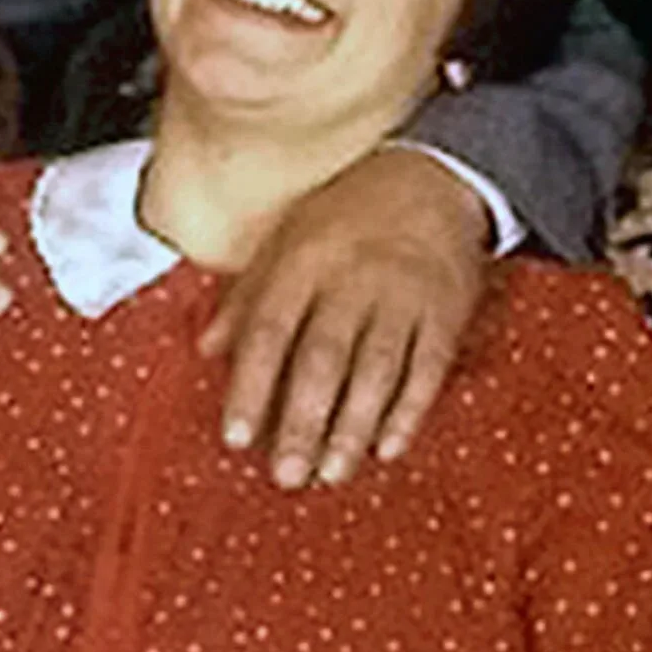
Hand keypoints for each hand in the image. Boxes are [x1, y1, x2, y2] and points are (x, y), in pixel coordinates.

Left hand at [201, 147, 489, 485]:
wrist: (434, 175)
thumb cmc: (348, 212)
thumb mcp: (288, 236)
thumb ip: (248, 294)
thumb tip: (205, 348)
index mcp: (305, 261)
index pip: (269, 330)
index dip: (250, 387)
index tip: (236, 438)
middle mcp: (353, 280)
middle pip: (323, 359)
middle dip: (302, 422)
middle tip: (285, 475)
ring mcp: (404, 298)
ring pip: (376, 371)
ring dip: (353, 428)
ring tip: (331, 474)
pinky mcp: (446, 314)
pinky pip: (428, 370)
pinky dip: (409, 412)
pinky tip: (388, 449)